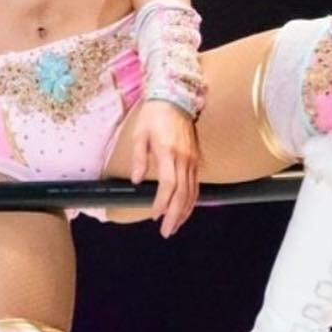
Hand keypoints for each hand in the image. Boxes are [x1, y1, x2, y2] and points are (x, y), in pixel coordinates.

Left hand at [129, 99, 199, 237]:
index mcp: (168, 152)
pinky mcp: (196, 159)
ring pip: (192, 192)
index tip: (154, 215)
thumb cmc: (153, 116)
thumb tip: (136, 180)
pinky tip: (185, 210)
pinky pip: (196, 184)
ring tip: (175, 226)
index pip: (168, 184)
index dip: (162, 202)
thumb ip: (138, 158)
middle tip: (166, 232)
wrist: (175, 98)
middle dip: (175, 215)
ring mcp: (193, 160)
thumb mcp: (138, 135)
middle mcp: (184, 159)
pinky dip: (192, 200)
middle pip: (182, 193)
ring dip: (184, 211)